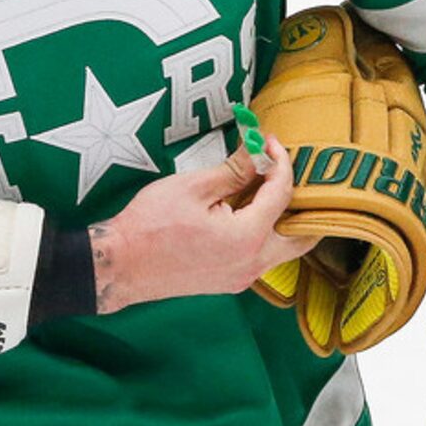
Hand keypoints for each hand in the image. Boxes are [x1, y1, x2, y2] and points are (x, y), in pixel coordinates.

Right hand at [92, 136, 309, 314]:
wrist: (122, 264)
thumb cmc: (150, 226)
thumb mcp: (193, 187)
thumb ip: (234, 171)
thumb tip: (257, 153)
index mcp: (248, 237)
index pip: (281, 194)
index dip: (280, 162)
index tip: (269, 143)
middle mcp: (253, 263)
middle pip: (302, 235)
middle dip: (303, 203)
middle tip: (288, 174)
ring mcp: (243, 277)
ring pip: (283, 249)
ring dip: (282, 220)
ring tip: (267, 190)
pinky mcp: (230, 281)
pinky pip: (261, 257)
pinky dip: (264, 234)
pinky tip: (245, 214)